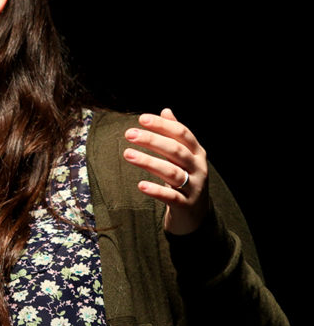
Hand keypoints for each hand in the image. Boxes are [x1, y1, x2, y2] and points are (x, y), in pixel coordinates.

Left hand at [122, 108, 209, 234]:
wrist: (196, 215)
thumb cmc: (186, 178)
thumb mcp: (183, 156)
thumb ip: (176, 135)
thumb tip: (166, 110)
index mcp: (197, 153)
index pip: (181, 134)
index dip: (162, 125)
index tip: (141, 118)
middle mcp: (198, 168)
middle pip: (175, 150)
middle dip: (152, 140)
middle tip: (129, 134)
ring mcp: (194, 187)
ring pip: (172, 172)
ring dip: (149, 162)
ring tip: (127, 154)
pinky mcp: (186, 205)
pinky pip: (171, 197)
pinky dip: (156, 191)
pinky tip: (140, 185)